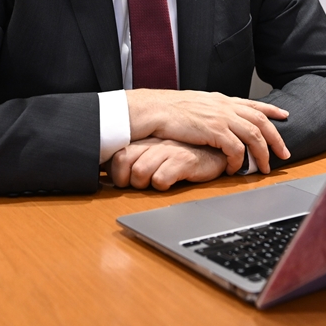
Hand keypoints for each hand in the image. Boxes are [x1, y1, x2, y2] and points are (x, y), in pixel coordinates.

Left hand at [108, 138, 226, 189]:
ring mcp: (168, 150)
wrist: (216, 150)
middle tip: (138, 185)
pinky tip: (170, 182)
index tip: (123, 181)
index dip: (116, 173)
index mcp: (146, 140)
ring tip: (155, 182)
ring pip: (139, 171)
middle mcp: (154, 142)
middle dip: (126, 180)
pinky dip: (161, 185)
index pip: (116, 155)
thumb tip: (110, 173)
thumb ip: (135, 159)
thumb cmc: (183, 155)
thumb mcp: (157, 153)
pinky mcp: (183, 160)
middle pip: (123, 161)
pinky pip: (161, 178)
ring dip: (143, 184)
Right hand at [125, 89, 289, 174]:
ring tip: (263, 167)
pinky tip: (235, 169)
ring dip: (261, 153)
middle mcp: (225, 106)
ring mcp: (221, 117)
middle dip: (275, 138)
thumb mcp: (196, 104)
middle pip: (260, 121)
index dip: (271, 109)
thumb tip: (218, 119)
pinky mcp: (214, 131)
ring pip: (254, 136)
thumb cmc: (169, 110)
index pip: (253, 103)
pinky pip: (235, 148)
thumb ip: (211, 110)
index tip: (284, 115)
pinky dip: (239, 160)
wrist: (155, 110)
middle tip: (284, 153)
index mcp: (221, 100)